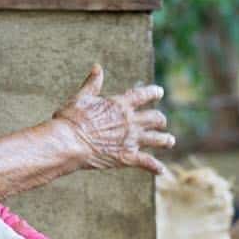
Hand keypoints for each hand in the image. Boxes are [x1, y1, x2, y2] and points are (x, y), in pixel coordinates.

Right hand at [53, 64, 173, 174]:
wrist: (68, 143)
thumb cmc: (71, 120)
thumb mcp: (81, 97)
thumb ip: (92, 83)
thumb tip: (97, 67)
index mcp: (120, 104)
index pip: (143, 95)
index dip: (153, 92)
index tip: (160, 92)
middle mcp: (130, 121)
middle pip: (155, 118)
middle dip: (160, 120)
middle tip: (161, 121)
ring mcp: (131, 140)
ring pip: (157, 139)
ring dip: (165, 140)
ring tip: (170, 141)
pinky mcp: (127, 157)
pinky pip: (148, 162)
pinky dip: (156, 167)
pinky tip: (161, 170)